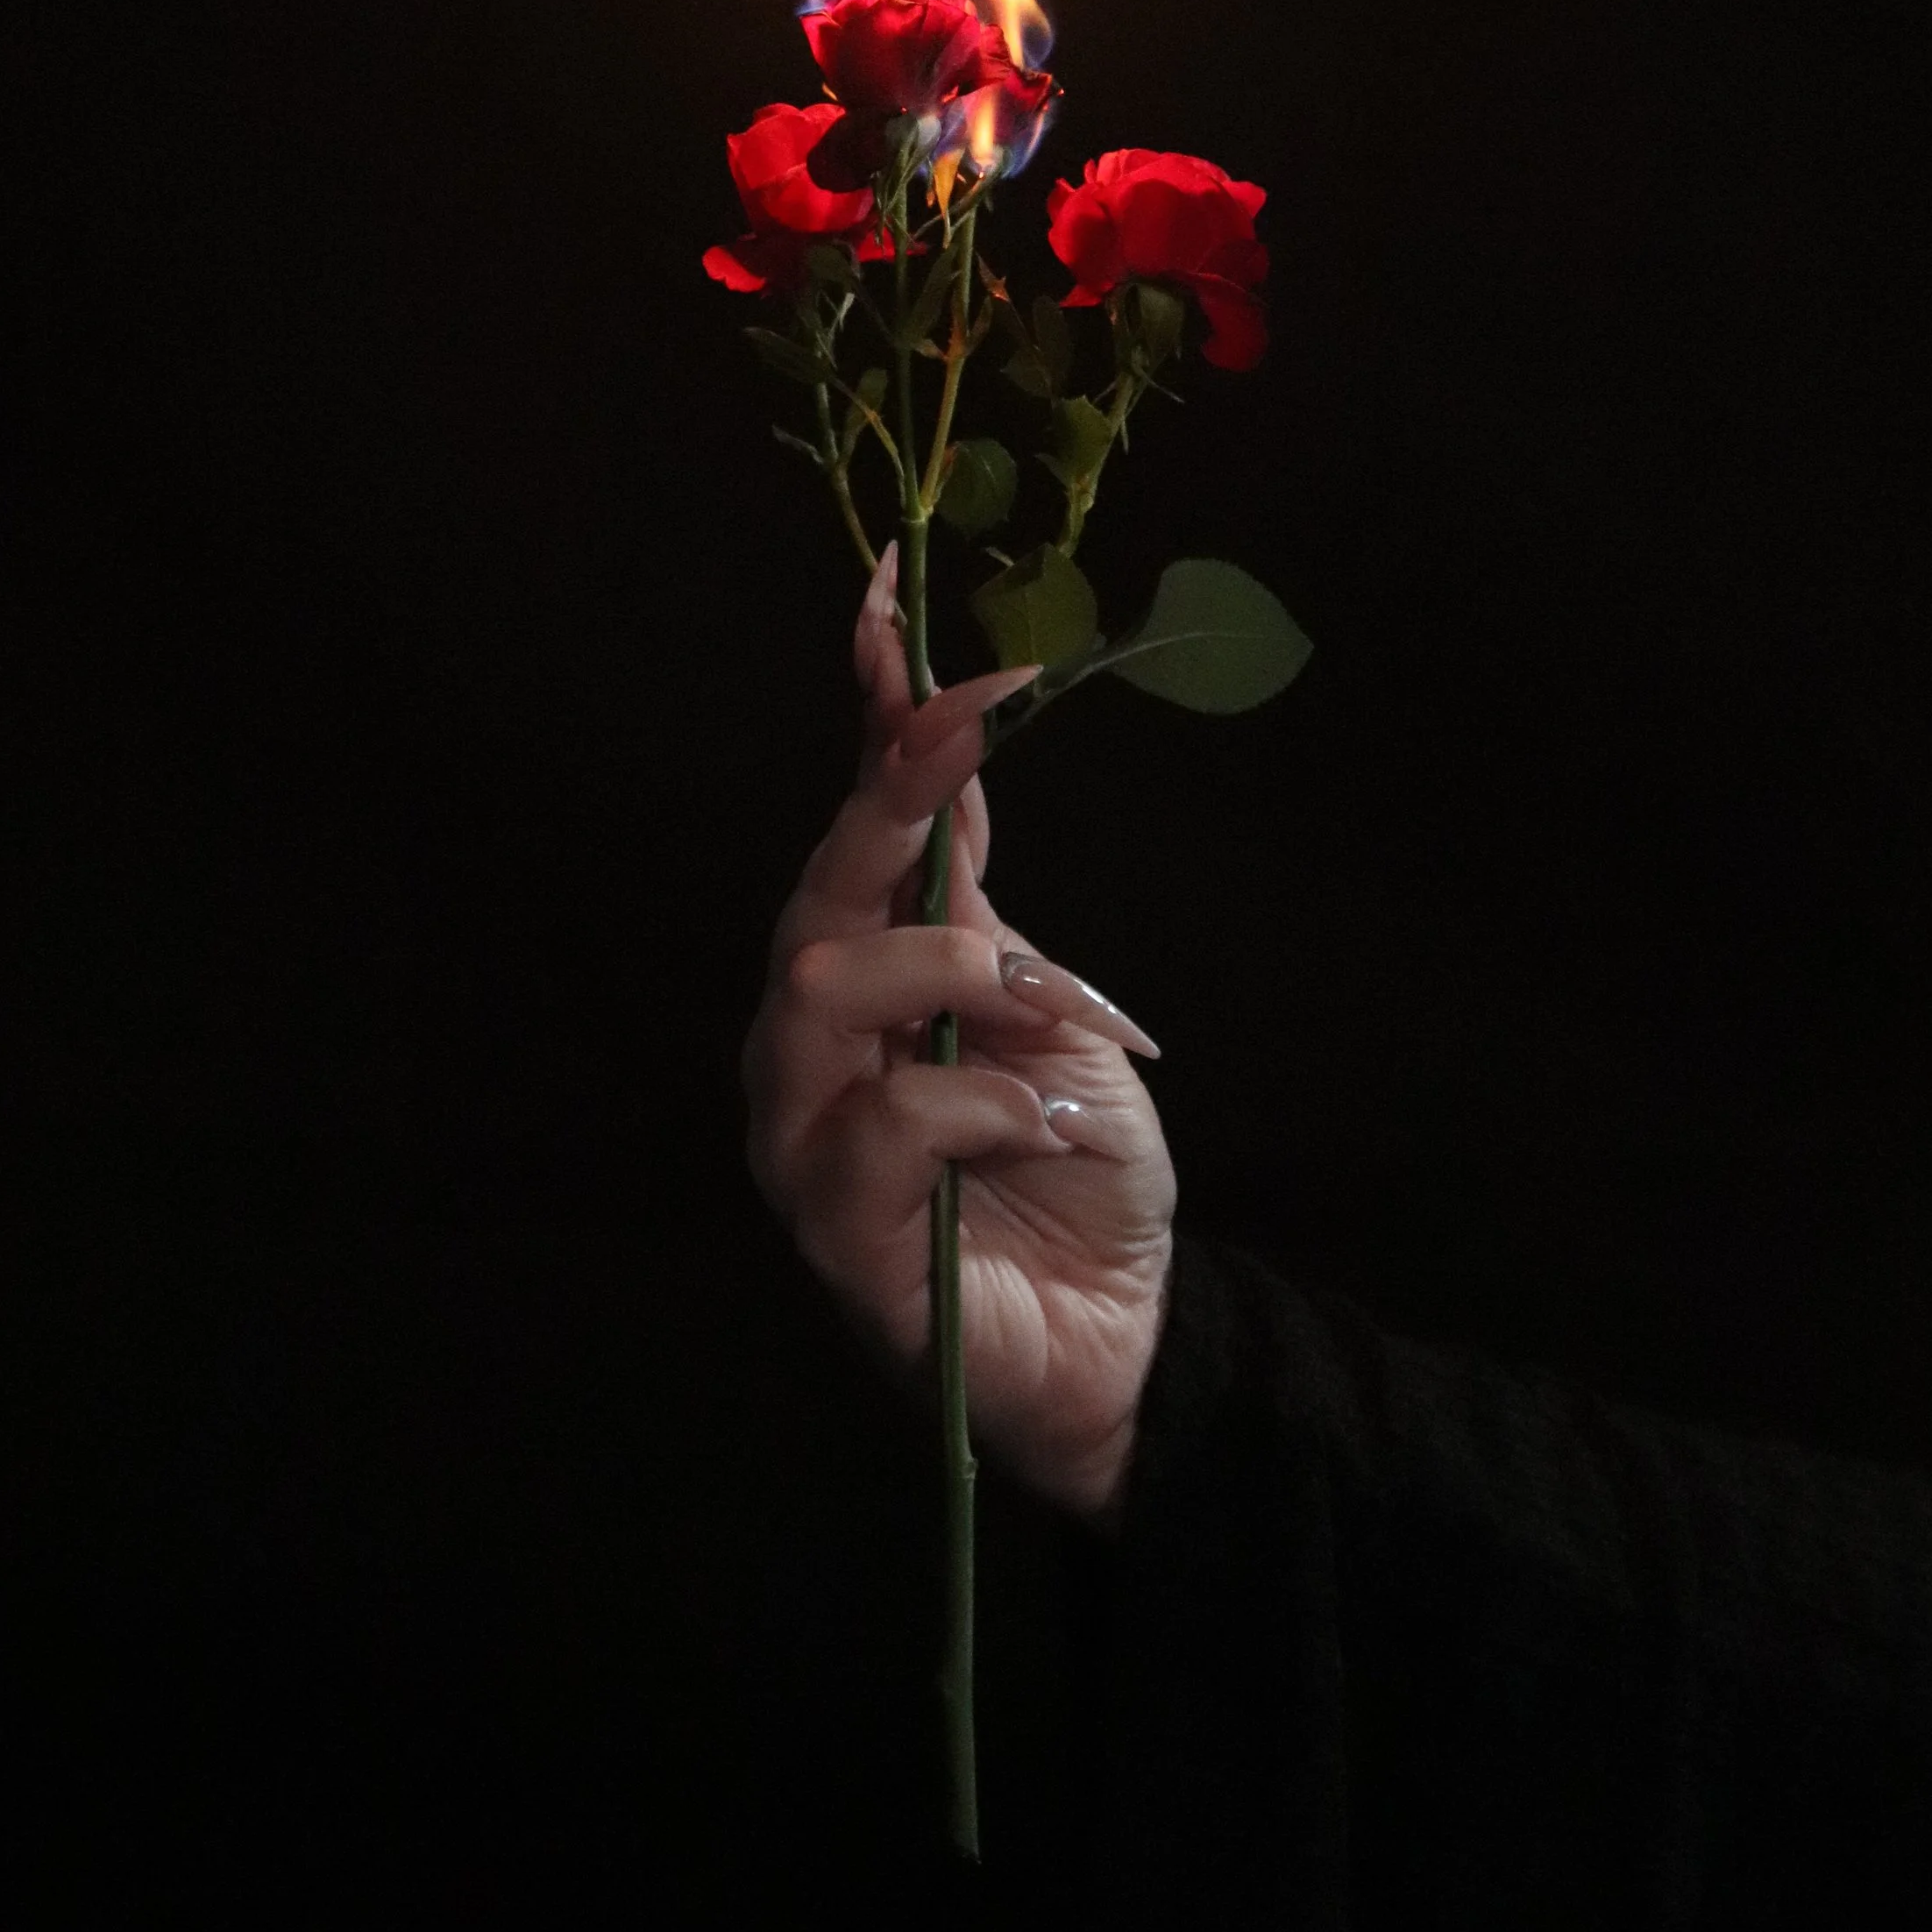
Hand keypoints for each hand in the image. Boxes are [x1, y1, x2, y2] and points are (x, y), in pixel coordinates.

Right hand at [742, 545, 1176, 1523]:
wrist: (1126, 1337)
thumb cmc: (1076, 1167)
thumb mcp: (1052, 1001)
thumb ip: (977, 892)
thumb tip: (948, 735)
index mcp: (865, 978)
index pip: (851, 823)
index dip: (868, 711)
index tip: (892, 594)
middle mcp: (810, 1048)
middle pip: (816, 894)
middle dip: (896, 799)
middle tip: (979, 727)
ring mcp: (805, 1142)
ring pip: (821, 988)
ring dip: (956, 975)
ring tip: (1051, 1018)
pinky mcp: (835, 1238)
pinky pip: (883, 1130)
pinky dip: (982, 1105)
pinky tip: (1045, 1124)